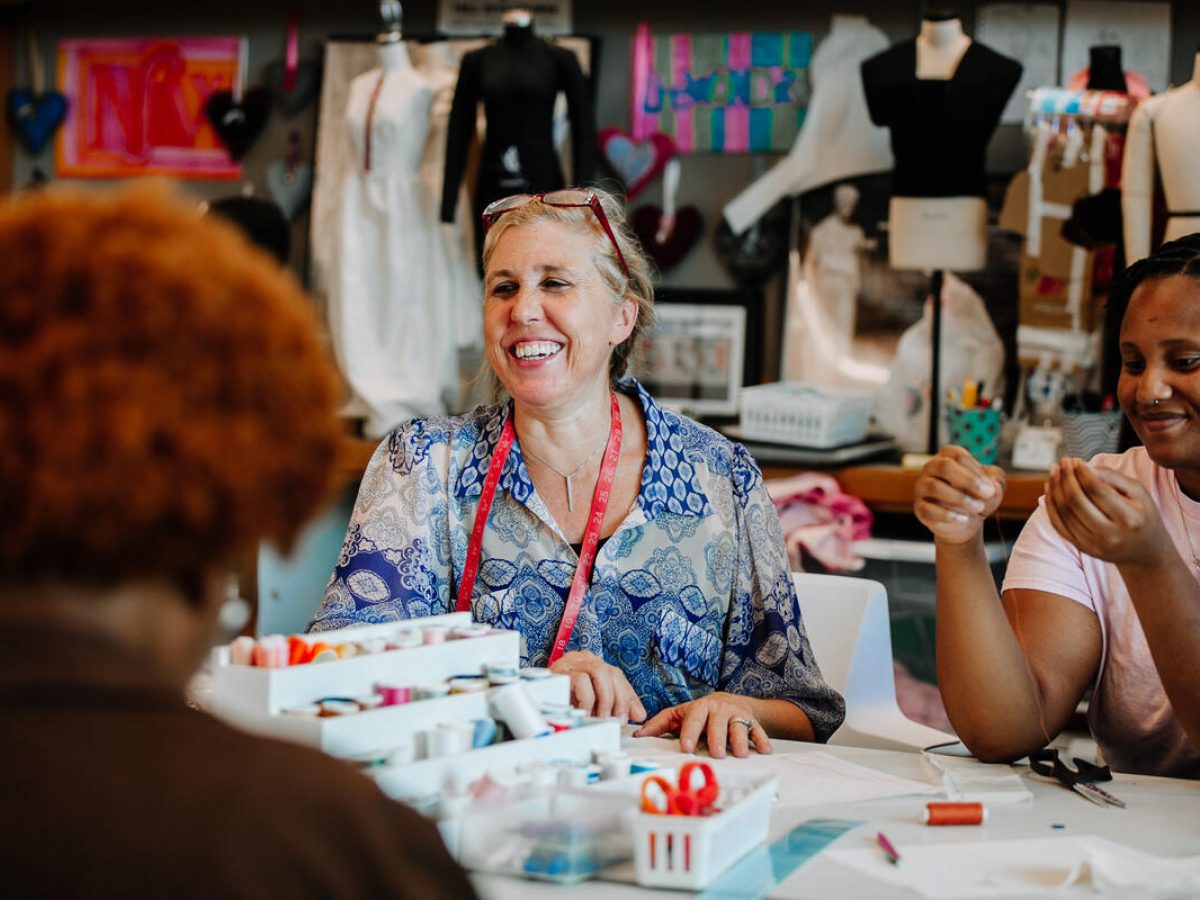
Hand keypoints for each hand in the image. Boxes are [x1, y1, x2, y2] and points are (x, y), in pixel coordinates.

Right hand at [550, 650, 646, 721]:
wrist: (530, 696)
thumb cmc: (561, 700)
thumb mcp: (591, 701)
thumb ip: (616, 704)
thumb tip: (639, 715)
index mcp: (591, 663)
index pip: (616, 674)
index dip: (627, 696)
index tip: (631, 717)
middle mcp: (581, 659)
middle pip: (609, 671)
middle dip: (617, 699)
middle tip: (614, 721)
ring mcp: (569, 663)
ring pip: (598, 672)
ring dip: (603, 699)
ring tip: (599, 718)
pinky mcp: (557, 672)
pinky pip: (579, 681)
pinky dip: (586, 700)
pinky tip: (584, 713)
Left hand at [632, 693, 770, 758]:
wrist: (732, 702)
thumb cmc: (702, 713)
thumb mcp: (680, 715)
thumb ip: (660, 724)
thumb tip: (637, 734)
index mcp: (699, 708)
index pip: (693, 718)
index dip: (689, 732)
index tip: (686, 747)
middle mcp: (719, 709)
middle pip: (717, 723)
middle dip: (717, 738)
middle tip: (716, 754)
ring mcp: (736, 715)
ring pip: (738, 726)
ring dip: (740, 739)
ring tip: (739, 754)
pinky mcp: (752, 721)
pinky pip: (758, 730)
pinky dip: (762, 739)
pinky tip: (764, 750)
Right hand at [914, 446, 1005, 543]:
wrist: (965, 522)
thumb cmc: (977, 497)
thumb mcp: (993, 486)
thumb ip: (998, 479)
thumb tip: (993, 484)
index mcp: (947, 457)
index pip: (959, 456)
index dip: (977, 472)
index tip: (991, 489)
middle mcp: (931, 468)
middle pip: (944, 466)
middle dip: (968, 480)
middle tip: (987, 494)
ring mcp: (922, 487)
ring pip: (935, 487)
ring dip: (960, 498)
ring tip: (978, 508)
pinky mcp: (919, 508)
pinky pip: (929, 510)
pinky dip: (948, 515)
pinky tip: (964, 520)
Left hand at [1044, 458, 1167, 564]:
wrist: (1145, 551)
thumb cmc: (1142, 515)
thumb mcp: (1138, 493)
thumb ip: (1113, 477)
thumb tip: (1084, 466)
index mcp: (1129, 517)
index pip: (1096, 490)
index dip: (1082, 472)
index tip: (1075, 460)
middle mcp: (1110, 534)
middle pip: (1076, 501)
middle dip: (1066, 477)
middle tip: (1063, 462)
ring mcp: (1094, 544)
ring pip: (1064, 512)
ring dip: (1055, 488)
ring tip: (1055, 471)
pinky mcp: (1082, 547)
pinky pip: (1059, 524)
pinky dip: (1051, 505)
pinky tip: (1050, 488)